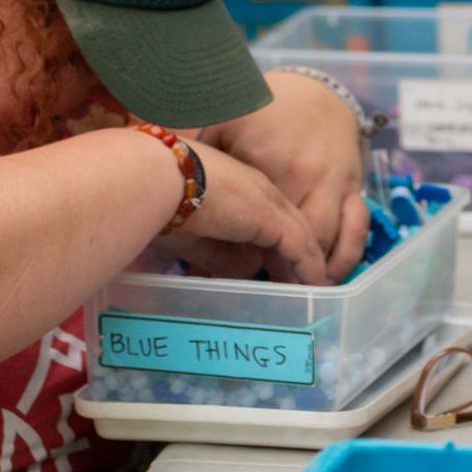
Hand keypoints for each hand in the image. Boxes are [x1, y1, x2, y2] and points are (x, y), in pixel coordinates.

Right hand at [158, 141, 328, 283]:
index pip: (269, 218)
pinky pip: (301, 247)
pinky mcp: (272, 218)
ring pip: (300, 236)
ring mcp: (269, 201)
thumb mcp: (195, 236)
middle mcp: (260, 190)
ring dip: (306, 266)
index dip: (276, 245)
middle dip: (296, 257)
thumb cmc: (161, 204)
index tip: (278, 269)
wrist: (157, 180)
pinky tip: (314, 287)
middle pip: (291, 226)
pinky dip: (309, 269)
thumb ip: (220, 254)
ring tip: (313, 291)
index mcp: (240, 187)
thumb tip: (244, 272)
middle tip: (301, 284)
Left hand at [198, 74, 369, 279]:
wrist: (313, 91)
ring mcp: (333, 180)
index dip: (241, 256)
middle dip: (280, 269)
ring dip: (314, 269)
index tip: (225, 278)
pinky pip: (356, 227)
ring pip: (328, 237)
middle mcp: (304, 174)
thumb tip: (170, 194)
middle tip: (261, 292)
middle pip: (294, 237)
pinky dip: (346, 254)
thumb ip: (200, 159)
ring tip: (295, 293)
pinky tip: (329, 275)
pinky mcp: (353, 184)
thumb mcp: (220, 126)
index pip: (256, 223)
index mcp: (268, 162)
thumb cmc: (260, 112)